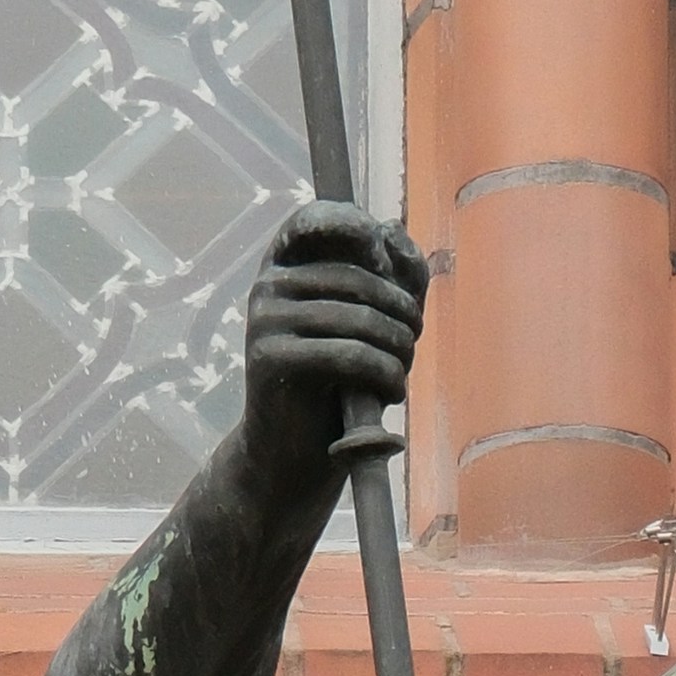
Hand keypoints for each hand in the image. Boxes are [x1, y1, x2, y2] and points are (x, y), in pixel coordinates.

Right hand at [238, 204, 432, 501]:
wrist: (292, 455)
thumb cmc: (333, 387)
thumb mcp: (368, 326)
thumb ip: (390, 278)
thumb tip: (395, 229)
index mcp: (286, 267)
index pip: (317, 220)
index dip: (357, 228)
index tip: (382, 255)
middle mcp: (269, 285)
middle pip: (360, 278)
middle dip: (402, 313)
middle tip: (409, 345)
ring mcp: (265, 321)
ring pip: (362, 319)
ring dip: (399, 350)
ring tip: (399, 375)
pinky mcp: (272, 360)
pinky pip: (351, 355)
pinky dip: (385, 376)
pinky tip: (390, 395)